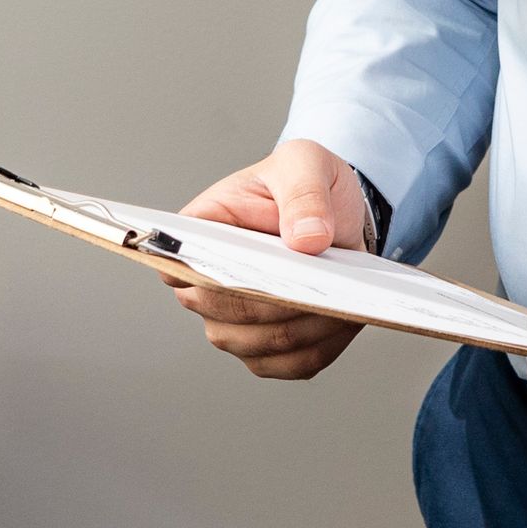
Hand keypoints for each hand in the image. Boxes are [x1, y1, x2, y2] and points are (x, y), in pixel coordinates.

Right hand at [167, 137, 367, 380]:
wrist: (335, 214)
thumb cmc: (305, 183)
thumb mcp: (305, 163)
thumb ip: (303, 193)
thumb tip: (306, 240)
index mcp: (199, 232)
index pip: (182, 265)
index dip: (212, 275)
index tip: (257, 272)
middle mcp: (204, 284)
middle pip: (227, 310)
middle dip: (279, 300)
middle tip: (324, 284)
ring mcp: (232, 322)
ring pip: (261, 343)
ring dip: (306, 327)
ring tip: (344, 300)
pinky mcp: (266, 347)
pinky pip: (291, 363)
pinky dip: (321, 347)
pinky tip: (344, 321)